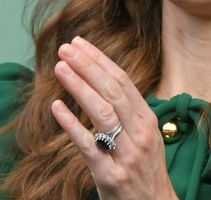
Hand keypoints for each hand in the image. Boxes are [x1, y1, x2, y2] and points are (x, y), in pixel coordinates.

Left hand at [50, 37, 177, 199]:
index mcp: (148, 120)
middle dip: (88, 66)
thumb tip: (105, 86)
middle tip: (66, 49)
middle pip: (113, 91)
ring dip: (80, 87)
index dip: (100, 60)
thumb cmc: (145, 170)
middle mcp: (140, 132)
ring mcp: (126, 153)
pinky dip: (72, 125)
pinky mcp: (110, 174)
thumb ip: (129, 114)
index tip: (81, 44)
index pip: (123, 81)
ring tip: (60, 69)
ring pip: (103, 112)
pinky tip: (56, 108)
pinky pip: (88, 145)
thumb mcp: (144, 137)